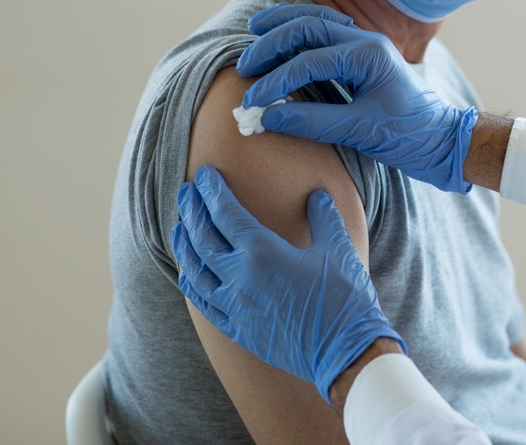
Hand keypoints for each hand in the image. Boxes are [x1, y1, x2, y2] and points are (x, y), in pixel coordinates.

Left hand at [172, 166, 405, 403]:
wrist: (345, 352)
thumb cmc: (344, 298)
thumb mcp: (338, 249)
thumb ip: (324, 217)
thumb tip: (317, 196)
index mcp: (262, 252)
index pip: (225, 213)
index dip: (211, 191)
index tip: (204, 175)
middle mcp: (240, 277)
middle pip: (202, 237)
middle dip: (191, 210)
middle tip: (186, 191)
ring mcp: (235, 305)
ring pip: (194, 270)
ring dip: (184, 244)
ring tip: (180, 227)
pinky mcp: (237, 329)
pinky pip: (203, 302)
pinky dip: (191, 283)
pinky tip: (188, 273)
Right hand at [236, 3, 476, 193]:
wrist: (441, 140)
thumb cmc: (408, 136)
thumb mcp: (360, 132)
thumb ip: (312, 122)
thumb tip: (267, 117)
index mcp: (368, 56)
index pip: (309, 60)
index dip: (276, 80)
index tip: (252, 101)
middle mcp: (366, 42)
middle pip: (309, 26)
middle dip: (273, 43)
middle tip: (245, 65)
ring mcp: (365, 45)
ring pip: (317, 22)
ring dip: (285, 26)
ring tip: (255, 31)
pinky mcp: (361, 57)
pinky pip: (326, 33)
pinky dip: (301, 32)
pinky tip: (283, 37)